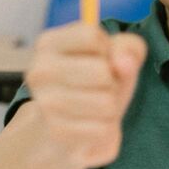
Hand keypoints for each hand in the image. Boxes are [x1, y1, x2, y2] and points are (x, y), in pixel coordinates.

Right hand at [22, 22, 146, 168]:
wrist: (68, 127)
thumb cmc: (95, 82)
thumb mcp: (117, 56)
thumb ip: (129, 48)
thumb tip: (124, 63)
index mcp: (48, 43)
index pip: (91, 36)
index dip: (106, 49)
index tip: (98, 59)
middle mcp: (39, 71)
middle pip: (101, 71)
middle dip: (112, 81)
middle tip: (99, 88)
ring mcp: (45, 103)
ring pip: (106, 103)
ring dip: (111, 107)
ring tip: (95, 107)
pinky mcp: (57, 133)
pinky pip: (103, 129)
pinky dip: (107, 129)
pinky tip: (91, 125)